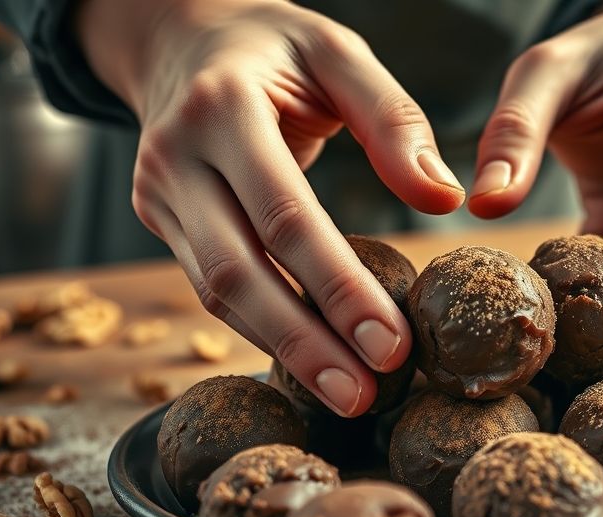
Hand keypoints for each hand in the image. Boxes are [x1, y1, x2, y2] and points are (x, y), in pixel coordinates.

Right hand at [78, 0, 464, 414]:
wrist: (178, 35)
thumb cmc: (272, 43)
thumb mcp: (336, 51)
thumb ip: (392, 118)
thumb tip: (443, 200)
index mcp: (220, 108)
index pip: (285, 216)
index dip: (337, 287)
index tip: (391, 344)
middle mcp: (175, 158)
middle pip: (239, 272)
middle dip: (304, 343)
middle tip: (364, 395)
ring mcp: (158, 196)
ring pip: (217, 293)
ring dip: (282, 350)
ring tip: (346, 395)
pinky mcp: (162, 222)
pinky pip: (211, 287)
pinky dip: (261, 328)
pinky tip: (310, 360)